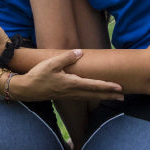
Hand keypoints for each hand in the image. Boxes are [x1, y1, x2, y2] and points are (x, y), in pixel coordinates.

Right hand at [9, 49, 123, 102]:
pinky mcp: (65, 96)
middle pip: (95, 94)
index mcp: (71, 83)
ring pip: (90, 97)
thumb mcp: (51, 63)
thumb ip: (67, 58)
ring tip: (114, 97)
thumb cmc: (38, 76)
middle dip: (110, 95)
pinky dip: (93, 97)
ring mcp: (69, 95)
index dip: (107, 86)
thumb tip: (80, 52)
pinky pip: (83, 97)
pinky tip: (95, 96)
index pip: (94, 85)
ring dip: (103, 97)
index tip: (119, 87)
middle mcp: (73, 91)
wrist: (26, 89)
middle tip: (123, 97)